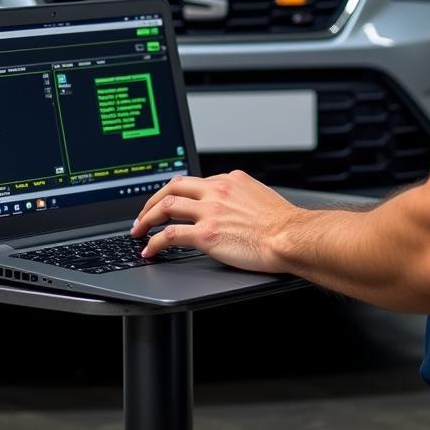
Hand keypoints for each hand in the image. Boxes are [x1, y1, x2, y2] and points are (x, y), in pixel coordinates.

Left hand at [130, 171, 300, 272]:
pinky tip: (150, 250)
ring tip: (139, 231)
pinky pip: (170, 235)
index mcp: (229, 180)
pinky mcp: (206, 234)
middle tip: (143, 215)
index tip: (168, 203)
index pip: (193, 182)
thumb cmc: (282, 223)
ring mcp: (210, 211)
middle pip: (173, 187)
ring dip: (147, 219)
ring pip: (166, 207)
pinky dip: (154, 242)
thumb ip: (239, 196)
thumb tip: (231, 204)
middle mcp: (217, 190)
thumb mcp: (259, 196)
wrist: (290, 236)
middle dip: (153, 200)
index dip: (175, 193)